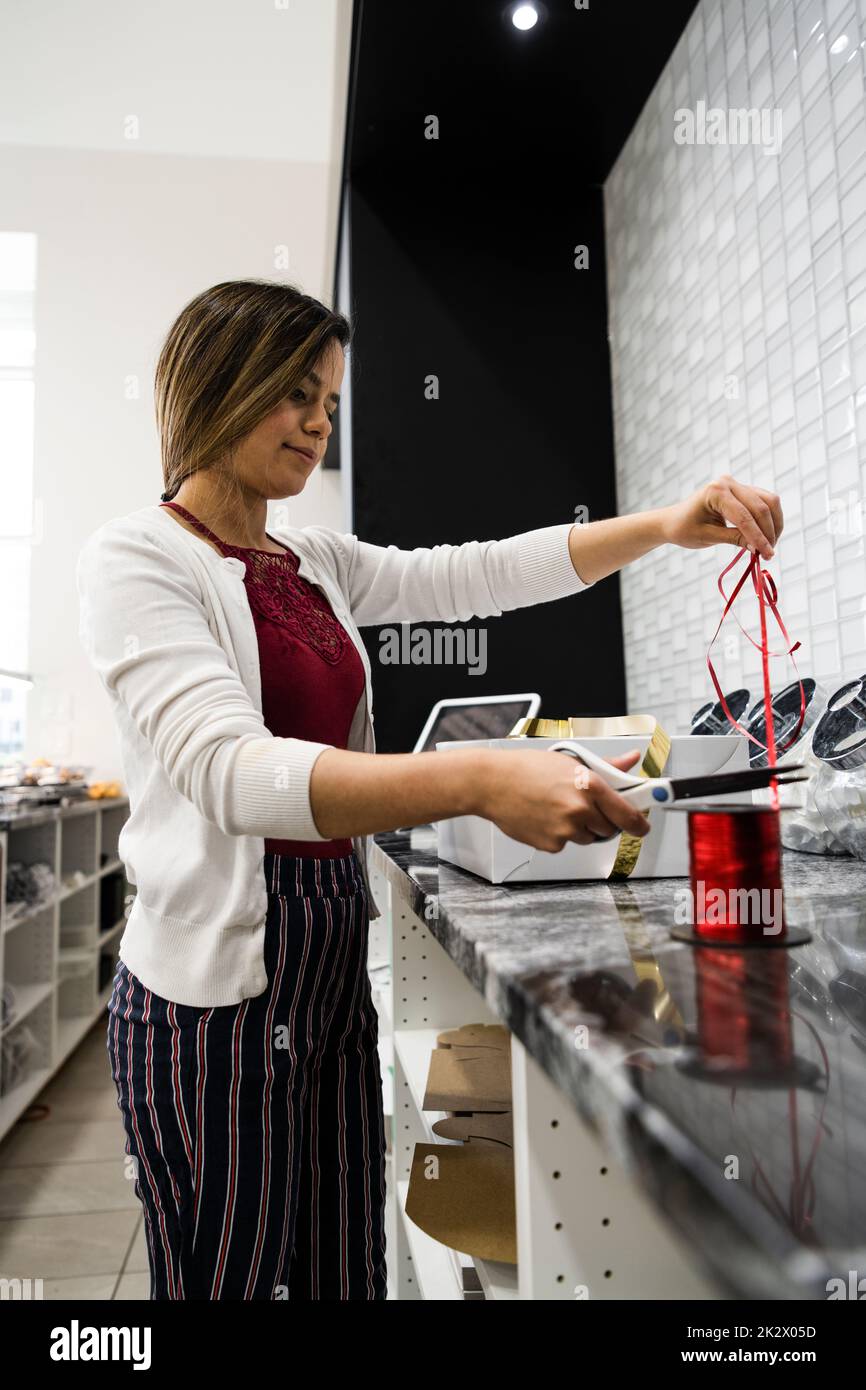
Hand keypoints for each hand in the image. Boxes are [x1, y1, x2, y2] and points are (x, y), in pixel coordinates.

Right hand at [475, 748, 650, 852]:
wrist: (491, 783)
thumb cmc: (526, 768)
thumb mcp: (571, 760)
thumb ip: (606, 766)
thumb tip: (630, 760)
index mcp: (588, 785)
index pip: (627, 813)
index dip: (639, 823)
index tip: (643, 827)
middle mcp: (579, 808)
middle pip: (609, 828)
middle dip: (602, 820)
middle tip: (586, 807)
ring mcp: (565, 829)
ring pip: (587, 837)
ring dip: (580, 828)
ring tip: (558, 808)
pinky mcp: (551, 844)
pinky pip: (565, 844)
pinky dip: (559, 835)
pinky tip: (545, 817)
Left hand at [660, 474, 781, 561]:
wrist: (673, 520)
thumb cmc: (685, 529)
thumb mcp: (707, 537)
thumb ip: (734, 539)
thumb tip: (759, 548)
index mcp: (715, 491)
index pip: (744, 517)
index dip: (758, 537)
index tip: (767, 555)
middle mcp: (728, 483)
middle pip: (760, 507)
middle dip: (768, 532)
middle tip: (769, 554)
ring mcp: (736, 484)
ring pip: (768, 501)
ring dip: (773, 524)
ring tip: (769, 546)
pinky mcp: (742, 490)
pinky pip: (764, 501)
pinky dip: (769, 518)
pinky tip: (767, 535)